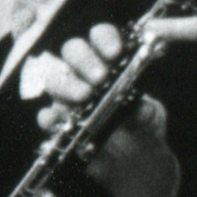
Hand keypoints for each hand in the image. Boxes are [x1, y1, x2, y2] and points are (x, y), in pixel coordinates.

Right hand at [23, 25, 178, 196]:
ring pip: (56, 79)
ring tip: (83, 98)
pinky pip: (46, 116)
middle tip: (99, 78)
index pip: (100, 36)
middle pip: (73, 51)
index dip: (104, 38)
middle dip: (83, 60)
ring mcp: (69, 96)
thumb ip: (144, 111)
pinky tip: (58, 120)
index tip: (115, 53)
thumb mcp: (151, 117)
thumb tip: (138, 107)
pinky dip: (49, 117)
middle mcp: (86, 73)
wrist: (133, 160)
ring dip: (67, 85)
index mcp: (110, 60)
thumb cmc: (142, 126)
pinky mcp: (59, 122)